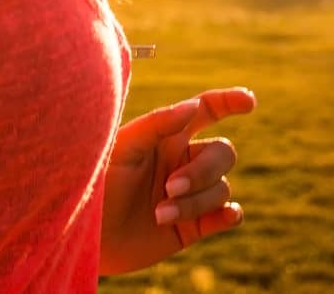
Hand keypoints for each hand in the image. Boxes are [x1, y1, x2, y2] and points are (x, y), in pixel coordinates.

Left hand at [97, 87, 257, 276]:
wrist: (85, 233)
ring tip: (159, 213)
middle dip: (202, 171)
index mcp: (168, 136)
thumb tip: (193, 106)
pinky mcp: (192, 226)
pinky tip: (226, 216)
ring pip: (221, 188)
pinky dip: (230, 215)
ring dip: (196, 201)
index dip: (230, 101)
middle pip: (223, 153)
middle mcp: (183, 162)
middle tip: (168, 187)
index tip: (249, 101)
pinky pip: (227, 215)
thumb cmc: (96, 182)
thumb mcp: (122, 147)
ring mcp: (190, 194)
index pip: (208, 111)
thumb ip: (157, 124)